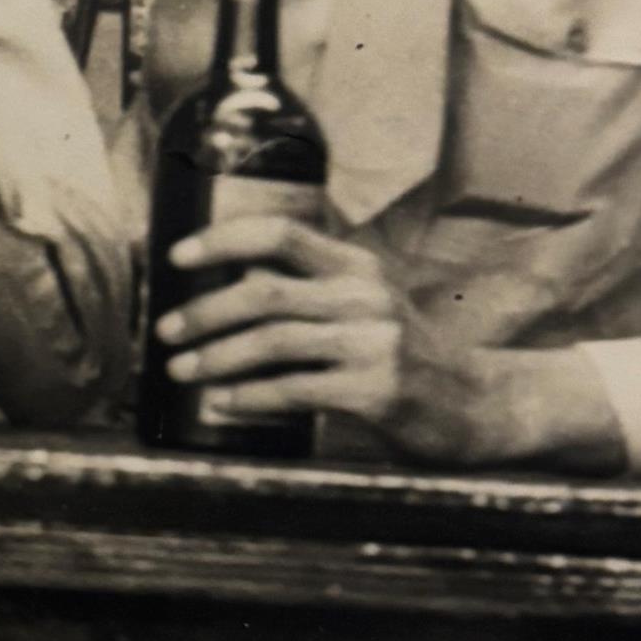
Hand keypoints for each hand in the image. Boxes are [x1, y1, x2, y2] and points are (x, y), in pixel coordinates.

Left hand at [150, 213, 618, 468]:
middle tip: (164, 331)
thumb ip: (312, 291)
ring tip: (180, 370)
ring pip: (272, 340)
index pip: (282, 233)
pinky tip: (222, 403)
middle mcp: (365, 295)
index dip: (223, 239)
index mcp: (358, 266)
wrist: (476, 406)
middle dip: (204, 310)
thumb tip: (230, 283)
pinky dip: (250, 396)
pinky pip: (295, 388)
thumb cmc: (404, 358)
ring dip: (216, 357)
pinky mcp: (377, 388)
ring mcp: (374, 342)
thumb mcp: (367, 308)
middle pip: (265, 291)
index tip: (176, 256)